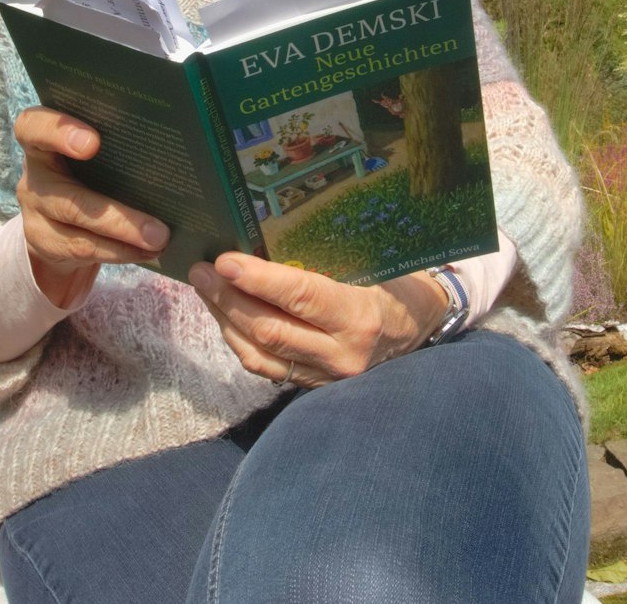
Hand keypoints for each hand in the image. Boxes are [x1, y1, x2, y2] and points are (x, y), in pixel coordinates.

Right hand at [14, 107, 169, 305]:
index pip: (33, 126)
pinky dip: (120, 251)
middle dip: (115, 215)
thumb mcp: (94, 153)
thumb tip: (175, 151)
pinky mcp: (43, 241)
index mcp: (43, 140)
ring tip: (159, 240)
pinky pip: (83, 248)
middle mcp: (35, 175)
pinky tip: (147, 251)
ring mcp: (35, 212)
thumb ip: (116, 145)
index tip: (93, 144)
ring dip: (124, 236)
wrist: (58, 216)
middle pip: (66, 196)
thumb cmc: (88, 170)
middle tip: (157, 228)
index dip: (59, 131)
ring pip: (79, 229)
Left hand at [188, 254, 446, 387]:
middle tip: (200, 270)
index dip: (258, 280)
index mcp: (361, 317)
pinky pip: (266, 368)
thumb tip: (268, 240)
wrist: (426, 328)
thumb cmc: (399, 286)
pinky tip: (226, 315)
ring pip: (260, 354)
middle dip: (227, 298)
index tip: (224, 260)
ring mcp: (327, 377)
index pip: (301, 298)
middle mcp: (342, 354)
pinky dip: (240, 341)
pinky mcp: (314, 386)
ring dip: (225, 320)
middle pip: (270, 330)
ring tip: (205, 288)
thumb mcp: (376, 266)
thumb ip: (328, 262)